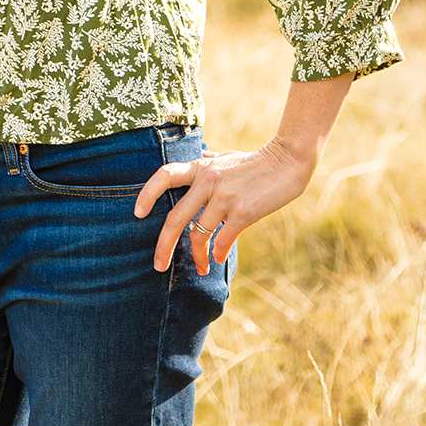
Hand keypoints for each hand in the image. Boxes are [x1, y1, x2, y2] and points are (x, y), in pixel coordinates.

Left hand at [134, 139, 314, 270]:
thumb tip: (200, 157)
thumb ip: (210, 161)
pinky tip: (219, 258)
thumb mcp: (227, 158)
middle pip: (176, 217)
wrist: (287, 161)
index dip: (147, 194)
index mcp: (201, 167)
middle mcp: (209, 180)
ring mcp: (225, 196)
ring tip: (202, 268)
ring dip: (198, 257)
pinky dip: (218, 254)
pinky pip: (222, 240)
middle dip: (164, 245)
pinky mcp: (243, 211)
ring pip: (199, 234)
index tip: (138, 213)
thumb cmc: (256, 161)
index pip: (165, 175)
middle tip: (158, 265)